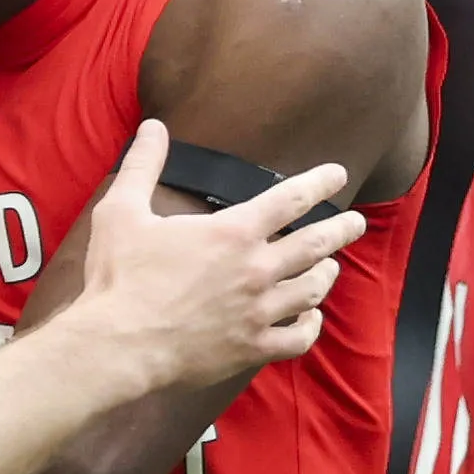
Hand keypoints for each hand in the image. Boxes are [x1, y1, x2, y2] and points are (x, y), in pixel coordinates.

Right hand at [30, 120, 357, 393]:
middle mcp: (257, 269)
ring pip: (312, 289)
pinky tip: (311, 317)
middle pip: (317, 243)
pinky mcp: (252, 347)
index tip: (337, 174)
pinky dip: (310, 325)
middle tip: (355, 223)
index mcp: (234, 232)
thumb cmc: (119, 278)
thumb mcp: (122, 211)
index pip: (291, 199)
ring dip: (326, 274)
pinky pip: (298, 337)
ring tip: (331, 267)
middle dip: (342, 229)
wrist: (118, 345)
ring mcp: (259, 311)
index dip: (319, 182)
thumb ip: (143, 165)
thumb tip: (154, 126)